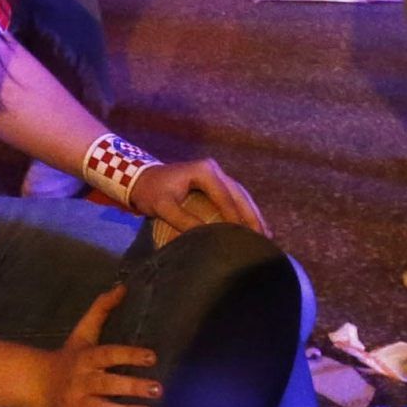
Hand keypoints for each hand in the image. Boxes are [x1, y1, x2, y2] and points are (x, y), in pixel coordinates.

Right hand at [42, 285, 158, 406]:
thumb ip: (102, 310)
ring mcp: (75, 403)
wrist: (37, 383)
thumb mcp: (83, 332)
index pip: (109, 354)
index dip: (130, 355)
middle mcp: (80, 381)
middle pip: (107, 384)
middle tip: (157, 389)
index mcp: (85, 358)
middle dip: (132, 387)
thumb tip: (123, 287)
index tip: (152, 357)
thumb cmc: (69, 356)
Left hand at [127, 156, 266, 235]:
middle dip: (252, 216)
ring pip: (241, 195)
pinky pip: (235, 197)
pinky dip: (245, 211)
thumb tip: (205, 236)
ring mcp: (217, 174)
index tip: (243, 236)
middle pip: (239, 195)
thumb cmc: (151, 192)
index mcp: (205, 171)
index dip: (235, 217)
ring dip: (253, 214)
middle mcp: (214, 169)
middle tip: (263, 237)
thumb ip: (183, 220)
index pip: (225, 197)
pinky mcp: (215, 182)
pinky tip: (254, 226)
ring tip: (266, 234)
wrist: (141, 179)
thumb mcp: (163, 207)